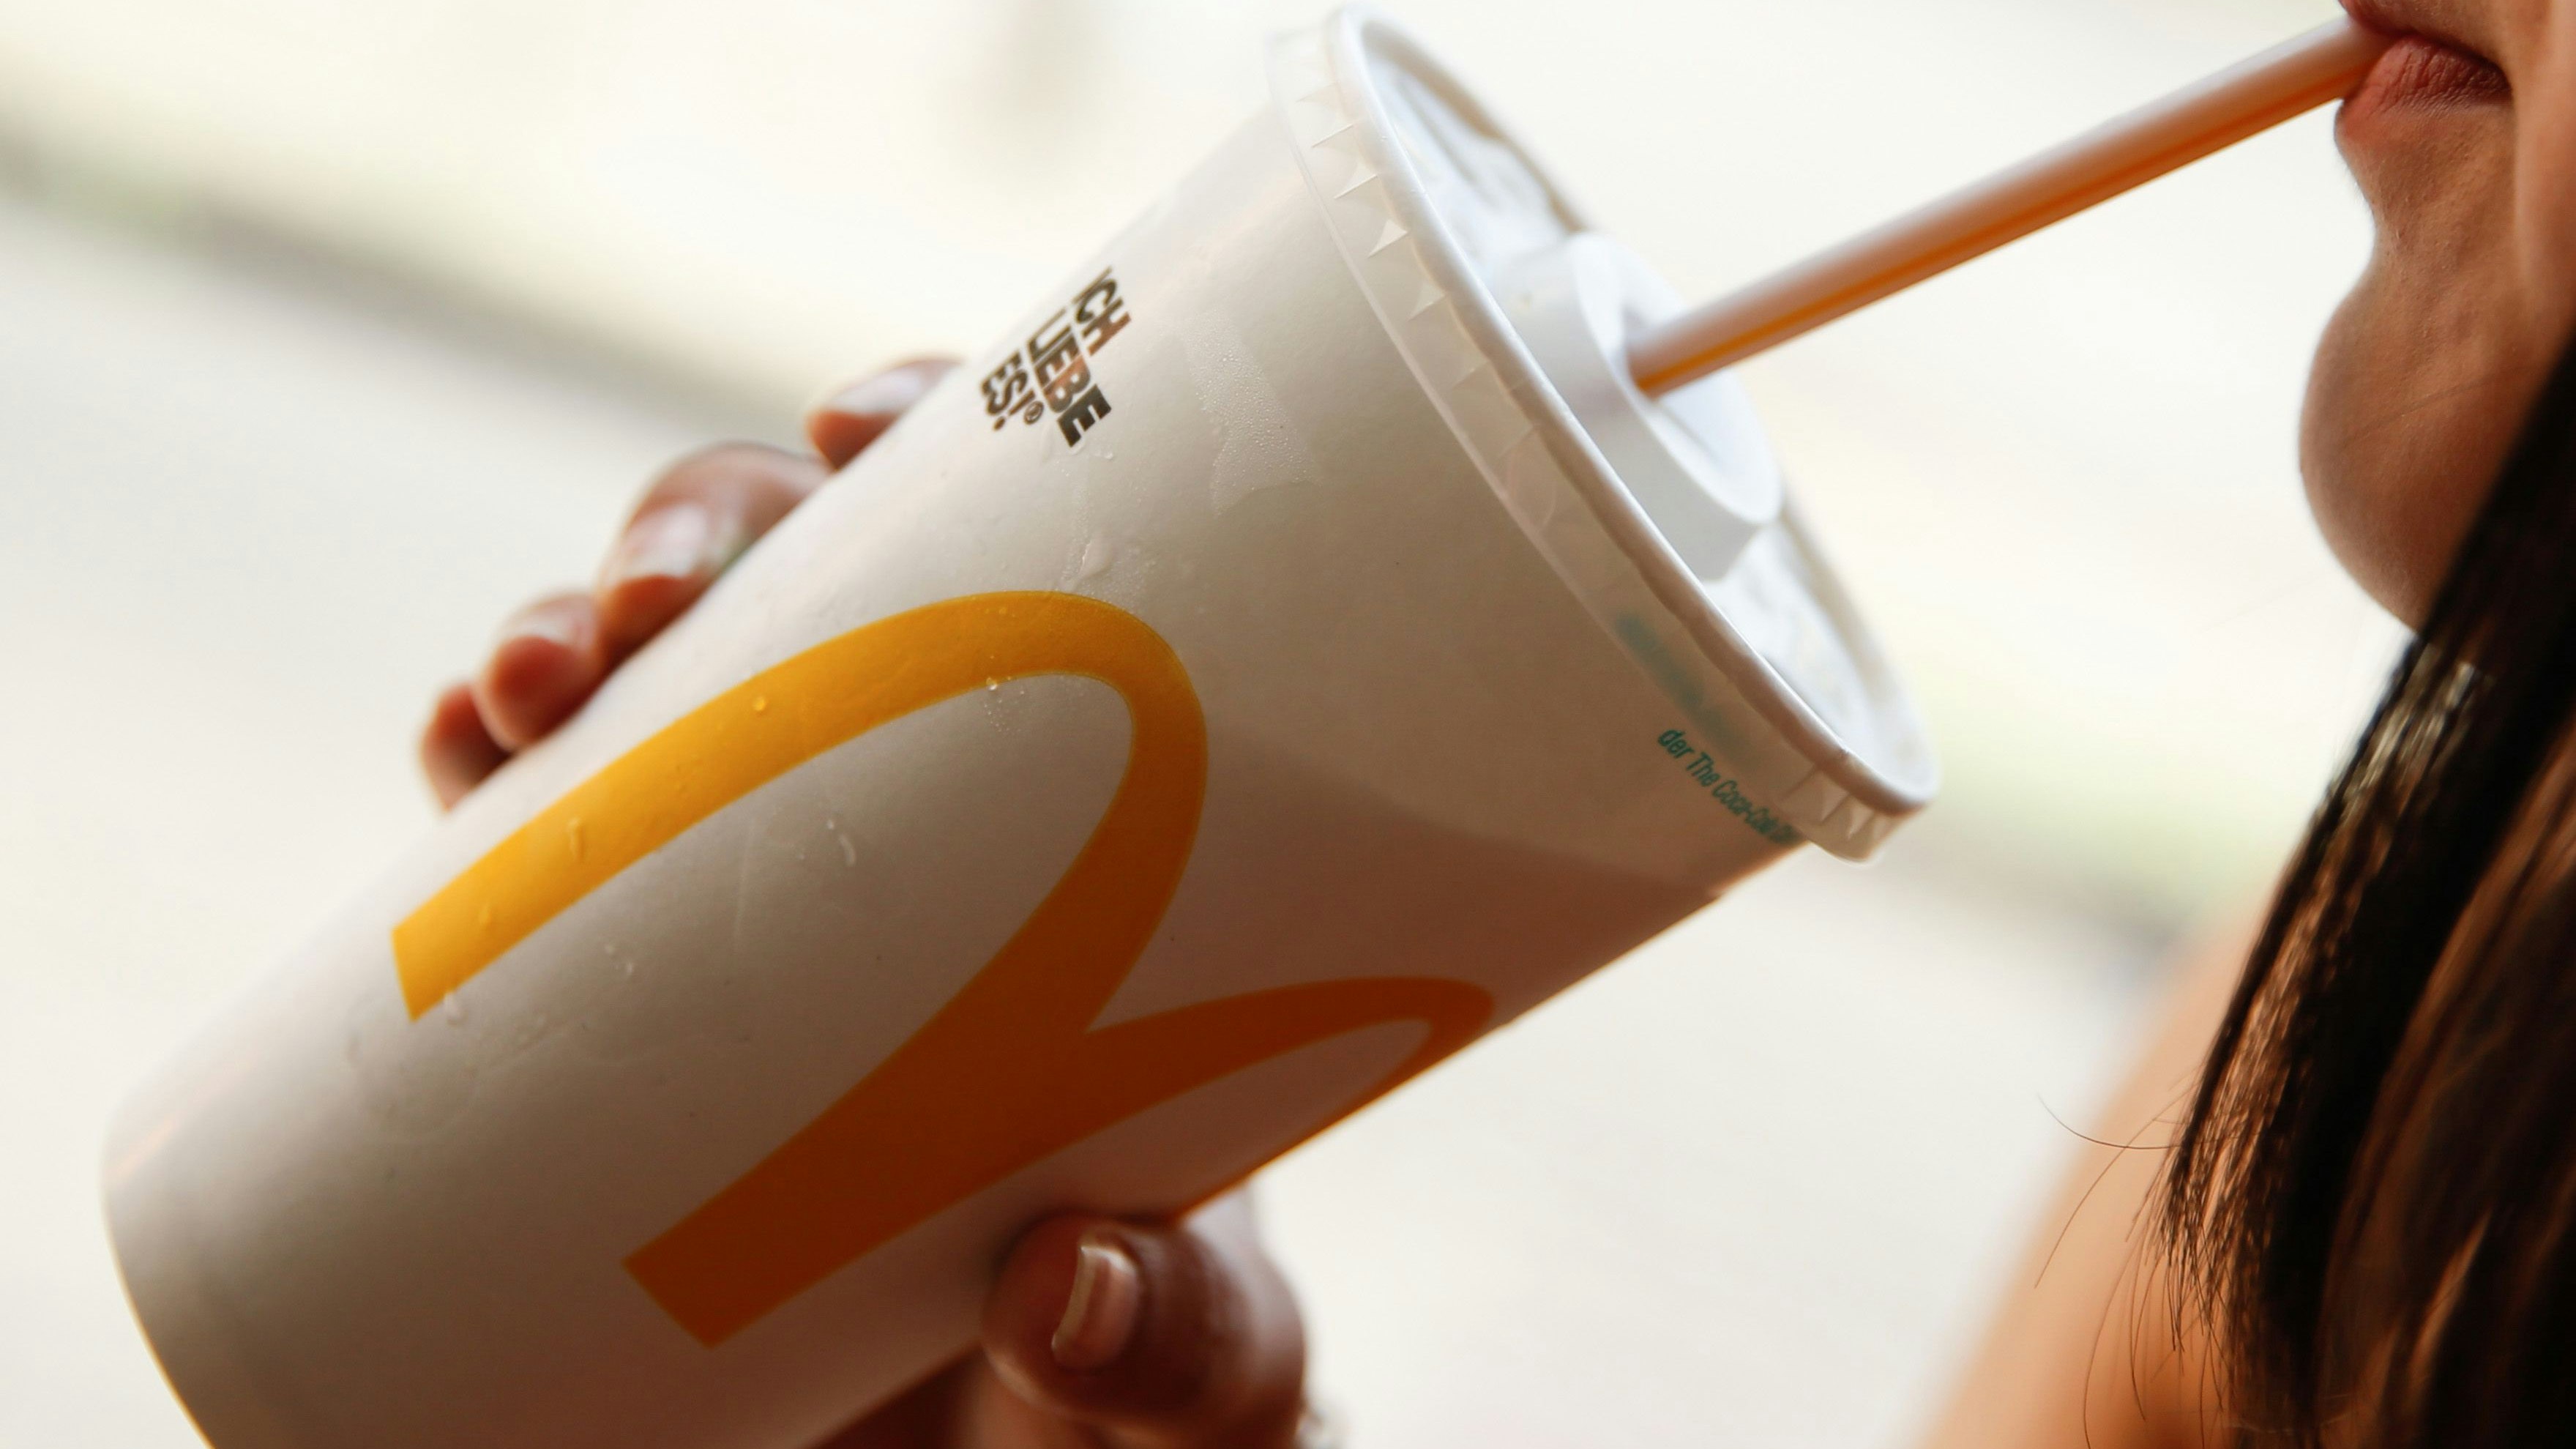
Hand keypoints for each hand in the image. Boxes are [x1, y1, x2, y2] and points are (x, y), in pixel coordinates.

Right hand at [417, 360, 1317, 1447]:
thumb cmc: (1143, 1374)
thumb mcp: (1200, 1366)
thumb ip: (1181, 1349)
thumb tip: (1058, 1290)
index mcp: (1092, 821)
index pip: (1026, 553)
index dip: (937, 437)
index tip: (866, 422)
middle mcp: (915, 817)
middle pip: (804, 577)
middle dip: (707, 526)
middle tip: (656, 596)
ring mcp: (760, 896)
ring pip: (644, 688)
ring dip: (559, 638)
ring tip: (525, 690)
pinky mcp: (634, 1004)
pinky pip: (534, 850)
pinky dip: (479, 783)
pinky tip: (459, 758)